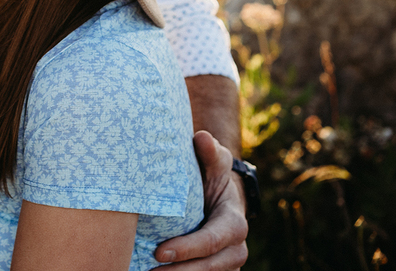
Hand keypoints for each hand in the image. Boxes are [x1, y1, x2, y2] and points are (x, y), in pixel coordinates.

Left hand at [155, 130, 248, 269]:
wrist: (219, 196)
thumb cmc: (212, 175)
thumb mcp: (214, 163)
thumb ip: (209, 153)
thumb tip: (201, 137)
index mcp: (234, 224)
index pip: (211, 241)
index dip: (187, 249)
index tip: (159, 252)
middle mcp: (235, 249)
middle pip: (208, 267)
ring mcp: (228, 264)